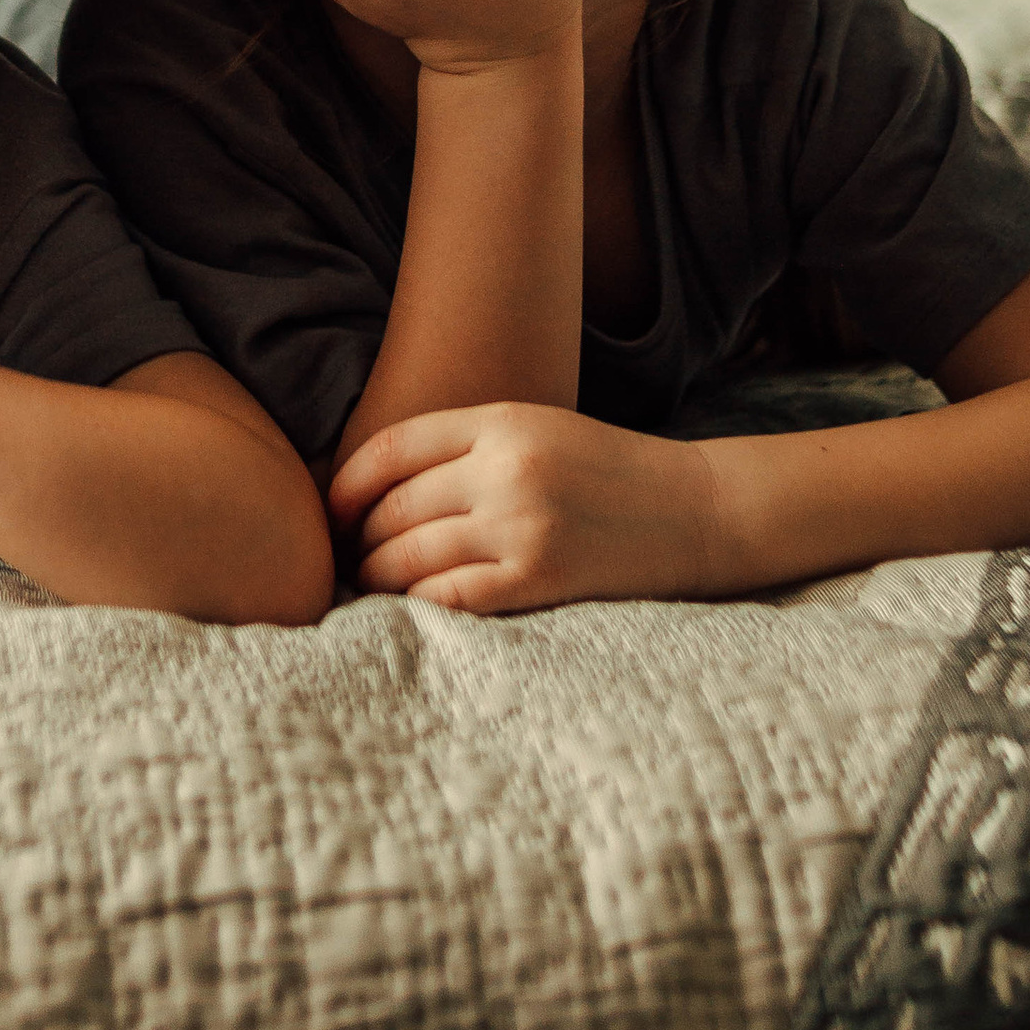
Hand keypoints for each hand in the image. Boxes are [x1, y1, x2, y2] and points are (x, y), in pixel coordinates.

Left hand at [329, 402, 727, 610]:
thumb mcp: (535, 428)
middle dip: (359, 541)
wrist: (696, 510)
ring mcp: (521, 525)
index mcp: (499, 419)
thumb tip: (374, 489)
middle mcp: (504, 468)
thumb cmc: (607, 472)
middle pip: (391, 509)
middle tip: (349, 561)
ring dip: (379, 579)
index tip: (333, 511)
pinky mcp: (538, 579)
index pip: (387, 449)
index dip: (345, 486)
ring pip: (409, 557)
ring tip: (372, 587)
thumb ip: (463, 446)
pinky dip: (418, 606)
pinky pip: (447, 597)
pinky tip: (412, 609)